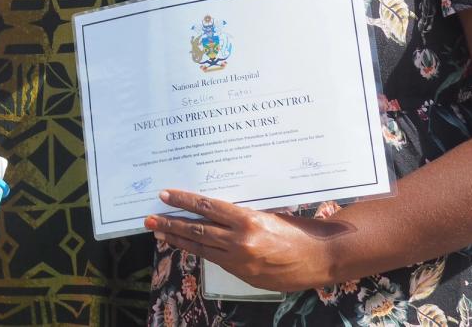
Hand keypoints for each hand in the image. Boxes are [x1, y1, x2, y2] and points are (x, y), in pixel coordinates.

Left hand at [144, 189, 347, 292]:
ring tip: (159, 232)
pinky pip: (216, 261)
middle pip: (197, 229)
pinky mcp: (245, 275)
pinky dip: (200, 251)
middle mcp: (240, 241)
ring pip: (202, 247)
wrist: (322, 258)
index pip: (206, 207)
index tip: (164, 195)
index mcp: (247, 220)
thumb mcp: (267, 213)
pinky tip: (188, 246)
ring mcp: (241, 261)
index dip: (183, 201)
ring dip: (178, 239)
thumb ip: (241, 214)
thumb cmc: (299, 229)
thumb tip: (213, 208)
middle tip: (149, 218)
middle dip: (170, 223)